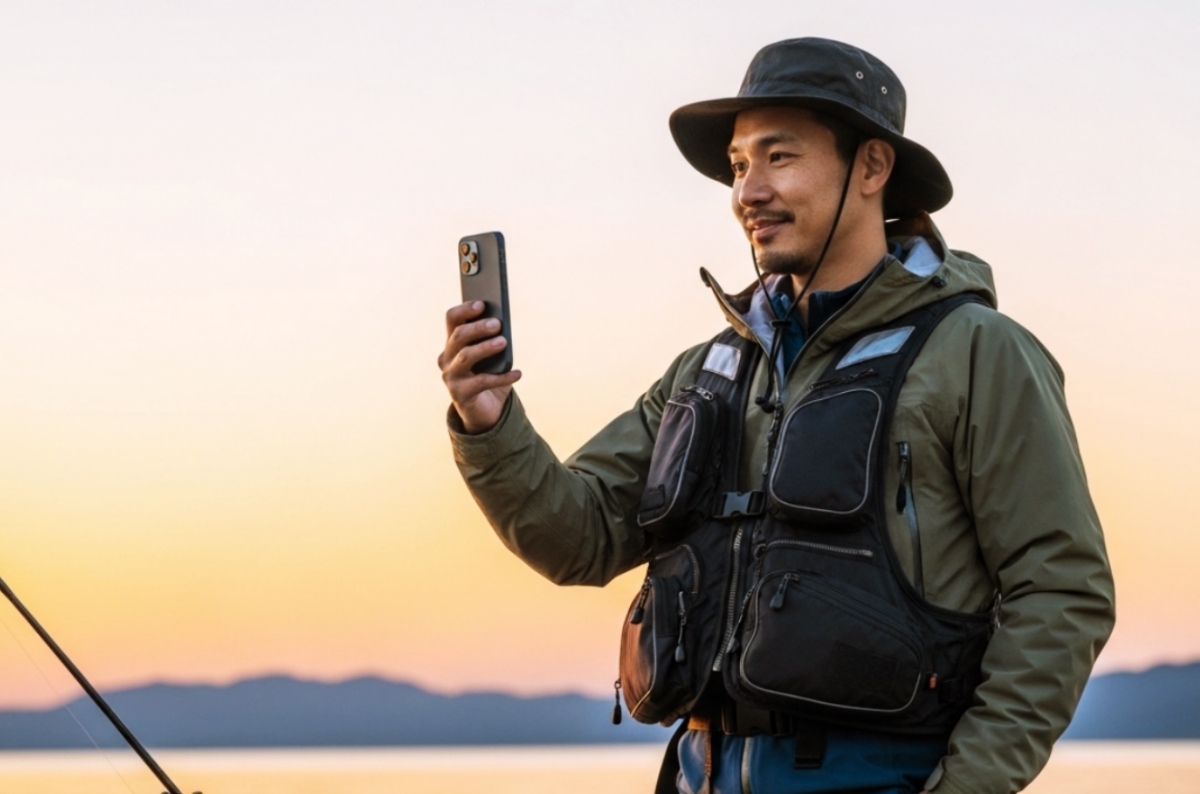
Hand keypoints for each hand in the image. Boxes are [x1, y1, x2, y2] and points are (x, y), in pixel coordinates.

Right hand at [439, 300, 521, 433]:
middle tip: (497, 323)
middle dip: (477, 328)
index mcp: (452, 343)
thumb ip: (494, 340)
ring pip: (465, 356)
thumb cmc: (489, 375)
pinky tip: (518, 373)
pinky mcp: (459, 394)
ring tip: (503, 342)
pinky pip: (481, 382)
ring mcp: (450, 376)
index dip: (465, 310)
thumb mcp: (492, 356)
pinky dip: (502, 377)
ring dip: (484, 347)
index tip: (482, 304)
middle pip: (458, 336)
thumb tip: (502, 327)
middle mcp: (446, 358)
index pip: (452, 320)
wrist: (484, 410)